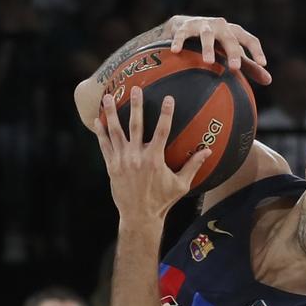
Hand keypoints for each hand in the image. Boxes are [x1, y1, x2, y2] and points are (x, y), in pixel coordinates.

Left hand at [96, 87, 211, 222]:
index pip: (162, 131)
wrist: (139, 217)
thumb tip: (208, 150)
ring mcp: (122, 161)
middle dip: (135, 105)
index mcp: (155, 159)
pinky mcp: (112, 166)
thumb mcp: (181, 185)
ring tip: (107, 96)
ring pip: (115, 132)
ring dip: (111, 113)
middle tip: (135, 89)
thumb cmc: (162, 201)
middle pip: (136, 125)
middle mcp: (137, 157)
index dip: (166, 114)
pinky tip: (97, 120)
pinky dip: (100, 132)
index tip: (168, 98)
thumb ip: (193, 166)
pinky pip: (104, 145)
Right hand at [167, 15, 270, 85]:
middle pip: (230, 38)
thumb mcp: (231, 53)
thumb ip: (249, 66)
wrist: (185, 27)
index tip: (263, 63)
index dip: (256, 50)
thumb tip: (269, 80)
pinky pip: (183, 34)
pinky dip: (179, 41)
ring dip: (208, 48)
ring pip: (207, 35)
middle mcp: (221, 26)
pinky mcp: (185, 26)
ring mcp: (202, 25)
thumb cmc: (214, 44)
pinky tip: (176, 51)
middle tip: (235, 68)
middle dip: (233, 52)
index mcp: (234, 32)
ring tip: (208, 62)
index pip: (249, 39)